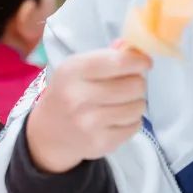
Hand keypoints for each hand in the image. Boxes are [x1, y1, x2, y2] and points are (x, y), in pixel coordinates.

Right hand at [26, 45, 150, 172]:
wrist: (49, 133)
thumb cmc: (68, 93)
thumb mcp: (78, 68)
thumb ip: (108, 56)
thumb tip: (137, 50)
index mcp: (72, 71)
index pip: (120, 62)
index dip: (139, 61)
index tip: (143, 63)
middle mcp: (78, 97)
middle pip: (135, 85)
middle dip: (137, 83)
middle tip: (128, 85)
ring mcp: (88, 123)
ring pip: (138, 107)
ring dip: (136, 103)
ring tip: (121, 103)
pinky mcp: (100, 142)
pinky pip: (134, 126)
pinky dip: (131, 121)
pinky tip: (116, 119)